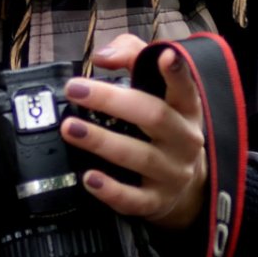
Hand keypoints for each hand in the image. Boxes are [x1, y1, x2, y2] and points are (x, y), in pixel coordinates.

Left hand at [63, 35, 207, 230]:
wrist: (186, 182)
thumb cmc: (162, 123)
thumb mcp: (156, 87)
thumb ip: (131, 56)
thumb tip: (102, 56)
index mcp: (186, 109)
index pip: (184, 87)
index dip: (176, 71)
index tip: (165, 56)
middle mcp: (184, 139)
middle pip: (153, 117)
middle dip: (111, 101)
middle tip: (76, 89)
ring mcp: (173, 172)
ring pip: (139, 156)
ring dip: (102, 142)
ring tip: (70, 128)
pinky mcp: (157, 201)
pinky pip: (134, 198)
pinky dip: (111, 190)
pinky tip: (90, 178)